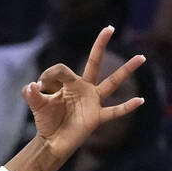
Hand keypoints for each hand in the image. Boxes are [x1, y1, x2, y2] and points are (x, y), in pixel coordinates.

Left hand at [23, 26, 144, 160]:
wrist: (52, 142)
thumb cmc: (47, 121)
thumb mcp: (37, 106)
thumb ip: (32, 95)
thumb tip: (30, 86)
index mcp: (70, 84)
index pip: (62, 69)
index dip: (48, 75)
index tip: (38, 86)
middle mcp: (84, 89)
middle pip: (95, 63)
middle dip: (100, 45)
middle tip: (109, 28)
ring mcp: (93, 102)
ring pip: (112, 82)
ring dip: (126, 70)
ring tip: (141, 57)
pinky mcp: (96, 117)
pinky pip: (114, 111)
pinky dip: (126, 107)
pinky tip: (140, 100)